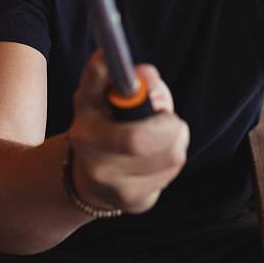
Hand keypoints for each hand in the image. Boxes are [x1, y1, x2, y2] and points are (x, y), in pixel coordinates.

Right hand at [69, 52, 188, 213]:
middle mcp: (86, 141)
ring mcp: (103, 175)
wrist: (93, 177)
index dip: (103, 70)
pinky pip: (169, 175)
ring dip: (177, 141)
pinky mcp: (127, 199)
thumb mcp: (118, 96)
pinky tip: (159, 158)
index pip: (93, 82)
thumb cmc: (113, 125)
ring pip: (167, 155)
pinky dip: (173, 161)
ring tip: (167, 137)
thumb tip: (147, 79)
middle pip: (136, 139)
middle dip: (168, 126)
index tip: (121, 63)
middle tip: (171, 121)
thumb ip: (136, 81)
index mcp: (86, 105)